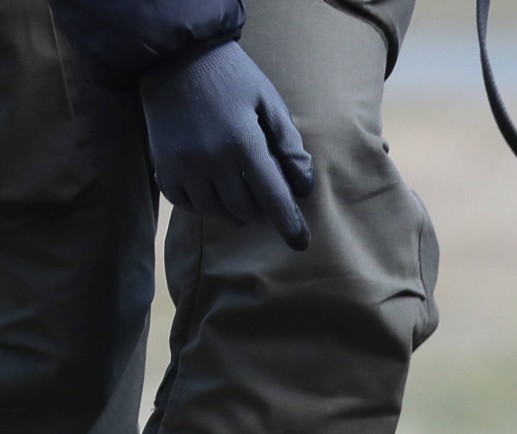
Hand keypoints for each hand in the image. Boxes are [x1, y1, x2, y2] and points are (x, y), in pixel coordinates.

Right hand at [139, 41, 314, 249]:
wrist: (173, 57)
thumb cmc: (232, 77)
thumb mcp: (270, 102)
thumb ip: (290, 144)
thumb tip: (303, 187)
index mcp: (244, 144)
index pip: (274, 199)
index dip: (290, 225)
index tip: (301, 243)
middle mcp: (211, 161)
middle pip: (247, 210)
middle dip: (264, 211)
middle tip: (270, 199)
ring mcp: (183, 167)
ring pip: (217, 212)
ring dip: (237, 212)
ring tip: (247, 200)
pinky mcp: (162, 167)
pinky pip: (187, 205)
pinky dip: (206, 207)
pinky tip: (217, 194)